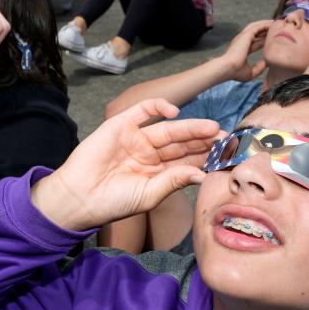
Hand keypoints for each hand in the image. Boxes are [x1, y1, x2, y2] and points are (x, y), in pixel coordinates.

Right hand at [31, 100, 221, 231]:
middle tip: (228, 139)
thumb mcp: (149, 195)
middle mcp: (150, 154)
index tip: (228, 157)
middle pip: (183, 144)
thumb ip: (174, 181)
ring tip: (212, 128)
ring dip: (191, 127)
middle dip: (205, 141)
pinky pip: (143, 110)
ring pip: (170, 129)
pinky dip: (159, 107)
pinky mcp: (121, 124)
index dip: (207, 158)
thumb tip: (201, 174)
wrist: (80, 197)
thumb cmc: (113, 202)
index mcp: (158, 173)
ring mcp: (136, 138)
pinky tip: (176, 114)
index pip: (188, 162)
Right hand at [220, 20, 270, 81]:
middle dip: (265, 30)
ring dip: (266, 24)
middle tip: (276, 29)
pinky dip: (265, 24)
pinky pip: (258, 26)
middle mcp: (241, 41)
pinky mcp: (246, 35)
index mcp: (242, 50)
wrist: (227, 68)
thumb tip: (267, 63)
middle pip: (255, 32)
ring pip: (256, 27)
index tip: (273, 40)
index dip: (263, 41)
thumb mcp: (251, 72)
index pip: (255, 43)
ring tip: (275, 23)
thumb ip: (259, 68)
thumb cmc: (235, 72)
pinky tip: (273, 24)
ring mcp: (243, 37)